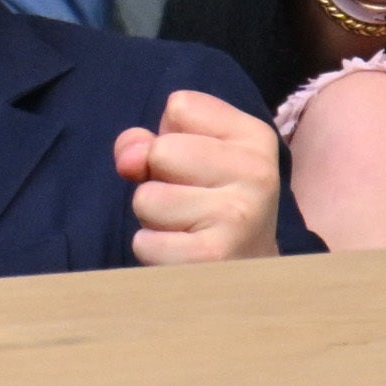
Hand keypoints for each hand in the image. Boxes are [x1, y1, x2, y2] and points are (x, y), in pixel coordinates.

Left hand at [118, 87, 281, 264]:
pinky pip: (145, 242)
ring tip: (189, 230)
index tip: (200, 169)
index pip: (180, 106)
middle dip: (158, 180)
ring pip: (147, 198)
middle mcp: (256, 172)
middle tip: (192, 205)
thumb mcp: (189, 159)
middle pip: (160, 151)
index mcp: (254, 137)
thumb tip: (129, 159)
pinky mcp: (214, 258)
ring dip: (154, 219)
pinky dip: (153, 251)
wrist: (249, 279)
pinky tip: (185, 256)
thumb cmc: (210, 208)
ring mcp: (239, 216)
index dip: (172, 138)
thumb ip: (148, 140)